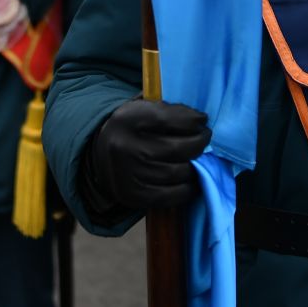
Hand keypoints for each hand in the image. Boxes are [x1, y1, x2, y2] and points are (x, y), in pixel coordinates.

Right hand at [82, 97, 210, 217]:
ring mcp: (128, 174)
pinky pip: (172, 195)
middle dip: (199, 144)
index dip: (191, 120)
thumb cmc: (133, 130)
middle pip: (177, 148)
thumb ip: (168, 110)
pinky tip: (193, 178)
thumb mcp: (143, 110)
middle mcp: (125, 147)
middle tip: (205, 140)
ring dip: (196, 166)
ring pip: (178, 173)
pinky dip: (188, 187)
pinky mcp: (134, 196)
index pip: (167, 118)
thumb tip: (200, 121)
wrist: (102, 158)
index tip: (203, 120)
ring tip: (200, 159)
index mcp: (127, 120)